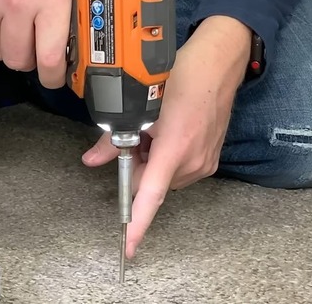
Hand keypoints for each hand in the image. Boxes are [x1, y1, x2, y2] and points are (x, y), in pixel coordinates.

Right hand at [0, 0, 79, 87]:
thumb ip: (69, 2)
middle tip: (37, 49)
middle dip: (30, 61)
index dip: (53, 77)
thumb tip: (73, 38)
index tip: (56, 79)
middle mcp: (15, 3)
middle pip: (18, 60)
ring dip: (7, 47)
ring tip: (17, 31)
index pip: (49, 58)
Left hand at [81, 16, 251, 257]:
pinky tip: (168, 131)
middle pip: (149, 183)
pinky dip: (165, 158)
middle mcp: (193, 161)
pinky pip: (177, 170)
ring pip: (162, 177)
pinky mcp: (210, 160)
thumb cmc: (183, 75)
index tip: (128, 247)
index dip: (137, 224)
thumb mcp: (142, 103)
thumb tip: (92, 160)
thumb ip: (114, 137)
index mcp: (175, 147)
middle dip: (135, 167)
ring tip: (156, 128)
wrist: (219, 64)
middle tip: (135, 135)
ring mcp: (204, 162)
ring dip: (150, 161)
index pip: (150, 195)